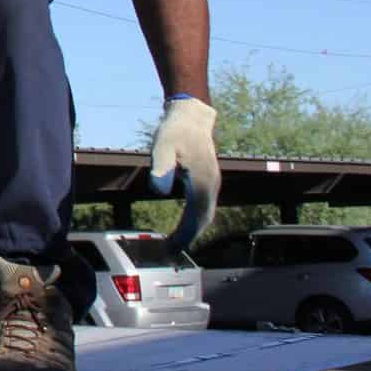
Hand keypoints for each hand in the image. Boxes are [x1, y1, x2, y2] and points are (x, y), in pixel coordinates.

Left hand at [149, 95, 218, 251]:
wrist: (191, 117)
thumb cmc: (175, 131)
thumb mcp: (162, 146)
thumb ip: (160, 167)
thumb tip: (157, 190)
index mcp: (202, 180)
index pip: (196, 215)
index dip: (186, 234)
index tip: (174, 248)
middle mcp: (212, 184)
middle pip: (203, 218)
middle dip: (189, 237)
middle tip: (172, 252)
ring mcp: (213, 183)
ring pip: (205, 214)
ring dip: (193, 230)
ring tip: (176, 244)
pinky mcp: (208, 180)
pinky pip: (204, 206)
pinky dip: (195, 220)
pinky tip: (185, 226)